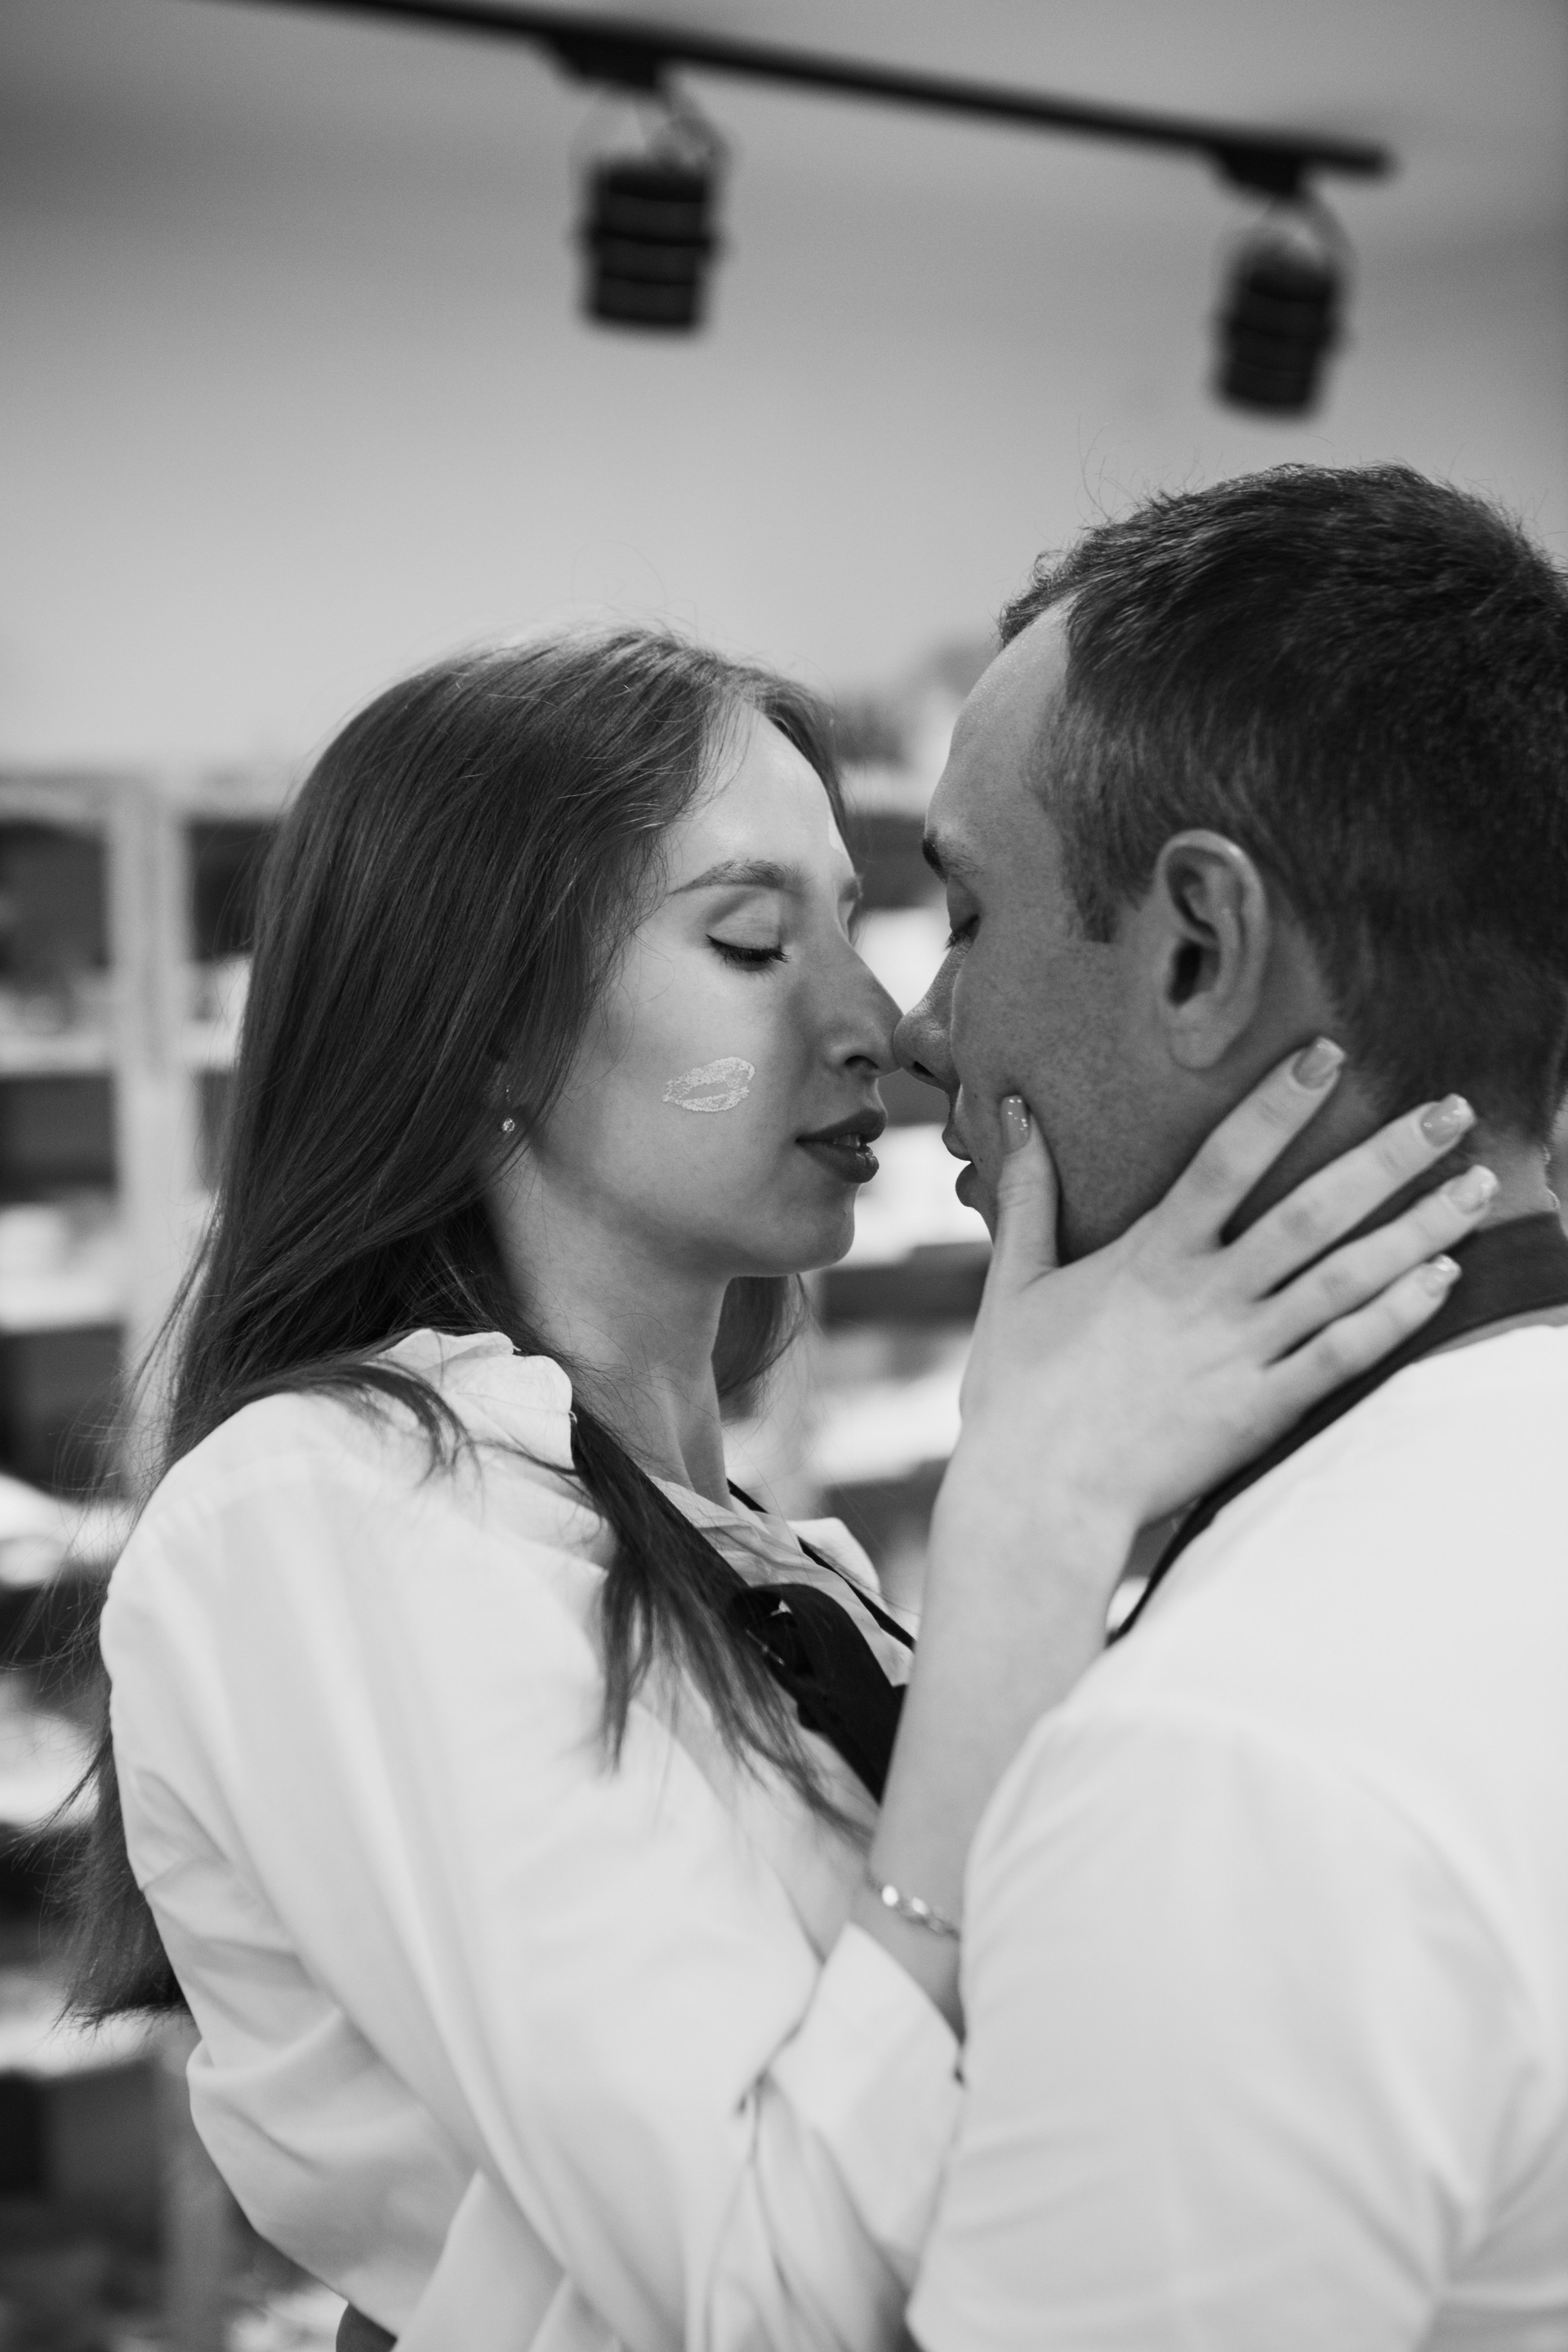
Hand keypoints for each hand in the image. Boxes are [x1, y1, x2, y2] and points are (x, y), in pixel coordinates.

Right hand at [940, 1043, 1490, 1569]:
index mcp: (1150, 1256)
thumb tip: (1016, 1109)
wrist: (1037, 1499)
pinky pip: (1343, 1355)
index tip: (1329, 1055)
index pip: (1226, 1159)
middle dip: (1388, 1156)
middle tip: (1451, 1109)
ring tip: (1476, 1187)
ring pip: (1346, 1278)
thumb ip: (1028, 1194)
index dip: (1278, 1105)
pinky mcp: (1261, 1411)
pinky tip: (1444, 1278)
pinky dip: (1398, 1315)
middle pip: (1313, 1211)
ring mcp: (1240, 1353)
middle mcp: (1206, 1295)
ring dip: (1418, 1229)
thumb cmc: (1019, 1395)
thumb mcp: (1015, 1283)